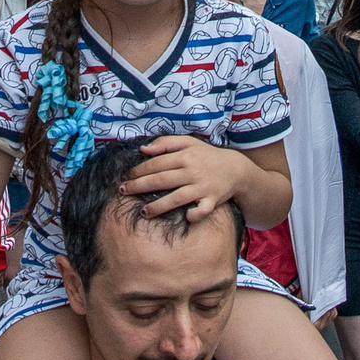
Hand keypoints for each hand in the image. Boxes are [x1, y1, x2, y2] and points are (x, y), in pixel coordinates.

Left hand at [123, 134, 247, 219]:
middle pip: (161, 180)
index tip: (126, 176)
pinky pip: (201, 211)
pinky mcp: (212, 201)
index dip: (138, 170)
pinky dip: (194, 215)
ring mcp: (202, 187)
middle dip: (139, 186)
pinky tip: (184, 217)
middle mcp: (192, 172)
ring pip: (176, 198)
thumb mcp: (188, 142)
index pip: (156, 163)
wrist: (235, 169)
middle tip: (123, 191)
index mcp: (184, 156)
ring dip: (158, 206)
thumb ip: (165, 143)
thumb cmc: (206, 155)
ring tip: (142, 212)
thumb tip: (143, 149)